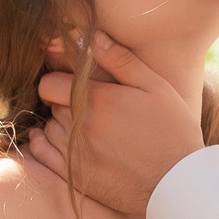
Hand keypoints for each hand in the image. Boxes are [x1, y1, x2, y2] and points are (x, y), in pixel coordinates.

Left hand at [28, 34, 203, 213]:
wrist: (177, 182)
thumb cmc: (172, 130)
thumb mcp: (155, 87)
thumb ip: (120, 60)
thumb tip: (93, 36)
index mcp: (97, 100)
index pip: (50, 83)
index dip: (59, 81)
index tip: (72, 84)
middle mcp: (80, 126)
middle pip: (51, 105)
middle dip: (63, 101)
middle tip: (87, 106)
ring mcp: (74, 153)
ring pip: (48, 128)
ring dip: (58, 123)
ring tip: (83, 127)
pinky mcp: (73, 176)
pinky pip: (41, 154)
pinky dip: (43, 144)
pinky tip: (55, 141)